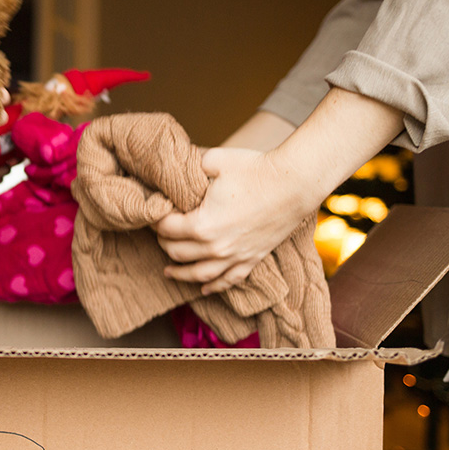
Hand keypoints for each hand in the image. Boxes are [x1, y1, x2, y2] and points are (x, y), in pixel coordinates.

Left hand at [155, 87, 406, 294]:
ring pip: (199, 274)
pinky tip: (204, 289)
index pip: (166, 228)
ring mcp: (235, 257)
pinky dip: (213, 287)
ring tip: (168, 272)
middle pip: (177, 253)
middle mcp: (216, 248)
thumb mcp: (215, 161)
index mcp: (202, 225)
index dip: (155, 219)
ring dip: (180, 273)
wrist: (295, 184)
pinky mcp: (251, 259)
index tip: (154, 212)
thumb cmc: (256, 170)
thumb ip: (189, 165)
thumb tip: (174, 164)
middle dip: (163, 243)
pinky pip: (228, 281)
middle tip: (160, 233)